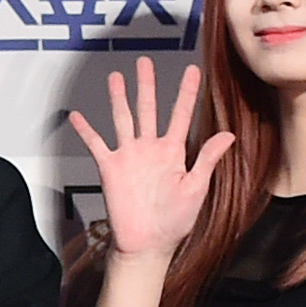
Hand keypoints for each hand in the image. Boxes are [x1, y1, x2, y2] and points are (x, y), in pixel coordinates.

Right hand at [61, 62, 234, 269]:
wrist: (147, 244)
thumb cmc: (174, 221)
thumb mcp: (197, 188)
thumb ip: (208, 159)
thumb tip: (228, 134)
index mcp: (174, 152)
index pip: (181, 114)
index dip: (187, 92)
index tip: (193, 70)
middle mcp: (150, 149)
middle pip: (148, 108)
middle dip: (147, 85)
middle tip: (145, 62)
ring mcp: (129, 157)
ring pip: (123, 119)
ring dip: (118, 98)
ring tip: (115, 76)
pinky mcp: (110, 169)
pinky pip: (96, 145)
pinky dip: (86, 131)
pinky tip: (77, 116)